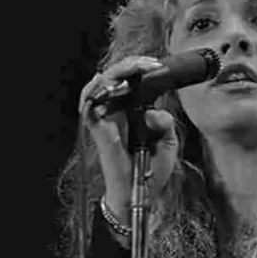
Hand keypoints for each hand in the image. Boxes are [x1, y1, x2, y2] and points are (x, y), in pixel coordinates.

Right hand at [78, 56, 178, 223]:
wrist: (138, 193)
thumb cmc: (151, 168)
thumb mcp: (168, 141)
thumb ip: (165, 123)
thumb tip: (152, 111)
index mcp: (134, 111)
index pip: (133, 80)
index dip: (143, 68)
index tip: (160, 66)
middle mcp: (118, 111)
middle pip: (117, 76)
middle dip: (134, 64)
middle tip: (153, 64)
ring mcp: (105, 118)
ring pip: (102, 83)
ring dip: (118, 71)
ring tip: (137, 67)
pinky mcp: (97, 128)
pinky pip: (89, 103)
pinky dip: (95, 89)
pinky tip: (108, 80)